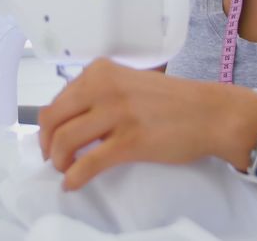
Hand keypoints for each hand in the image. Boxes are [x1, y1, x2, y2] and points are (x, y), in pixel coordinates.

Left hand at [37, 58, 256, 190]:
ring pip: (64, 141)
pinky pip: (87, 163)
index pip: (58, 99)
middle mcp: (103, 87)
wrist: (210, 113)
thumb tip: (69, 120)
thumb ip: (99, 93)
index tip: (52, 139)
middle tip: (53, 158)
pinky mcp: (129, 142)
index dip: (49, 125)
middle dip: (46, 143)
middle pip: (53, 119)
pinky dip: (73, 177)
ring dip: (58, 161)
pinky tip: (72, 184)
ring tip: (65, 170)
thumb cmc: (172, 101)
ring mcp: (116, 114)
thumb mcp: (129, 82)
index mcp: (100, 71)